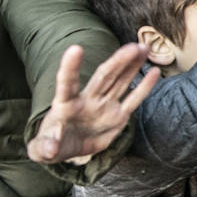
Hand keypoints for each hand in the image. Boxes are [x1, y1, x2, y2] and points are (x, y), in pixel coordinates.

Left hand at [27, 43, 160, 163]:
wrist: (67, 148)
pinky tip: (154, 71)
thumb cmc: (50, 145)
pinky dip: (144, 86)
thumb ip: (44, 147)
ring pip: (119, 81)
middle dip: (117, 61)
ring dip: (131, 65)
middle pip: (103, 77)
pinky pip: (133, 100)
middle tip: (132, 47)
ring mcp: (104, 106)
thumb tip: (51, 148)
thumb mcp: (42, 149)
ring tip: (143, 48)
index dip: (70, 67)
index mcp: (64, 104)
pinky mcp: (118, 117)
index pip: (67, 83)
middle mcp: (86, 100)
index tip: (76, 49)